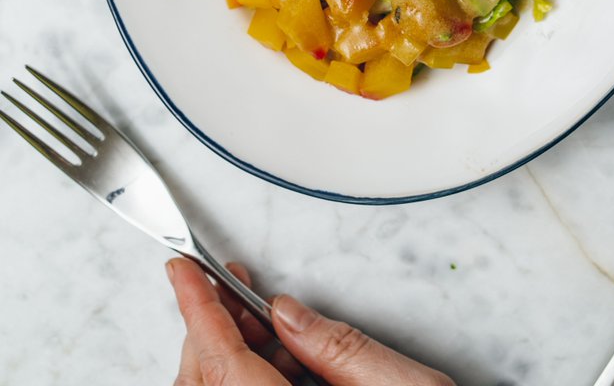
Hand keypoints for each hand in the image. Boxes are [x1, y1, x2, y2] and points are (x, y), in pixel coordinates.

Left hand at [167, 257, 454, 385]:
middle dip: (213, 330)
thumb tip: (288, 313)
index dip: (199, 312)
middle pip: (208, 384)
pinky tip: (281, 359)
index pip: (222, 364)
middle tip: (228, 286)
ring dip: (234, 355)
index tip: (182, 273)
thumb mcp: (397, 384)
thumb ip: (336, 347)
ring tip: (263, 321)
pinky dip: (253, 378)